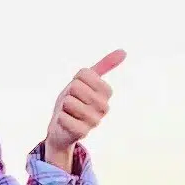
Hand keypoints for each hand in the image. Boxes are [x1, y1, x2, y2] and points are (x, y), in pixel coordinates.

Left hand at [42, 48, 124, 169]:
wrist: (61, 128)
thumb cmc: (74, 101)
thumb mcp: (85, 80)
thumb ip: (103, 66)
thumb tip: (124, 51)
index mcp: (106, 92)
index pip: (84, 74)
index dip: (75, 80)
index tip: (77, 90)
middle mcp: (104, 107)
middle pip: (76, 87)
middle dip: (68, 93)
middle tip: (71, 103)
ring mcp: (95, 121)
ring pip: (69, 101)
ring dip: (63, 106)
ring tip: (69, 113)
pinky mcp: (83, 133)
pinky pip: (64, 117)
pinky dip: (60, 118)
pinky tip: (66, 123)